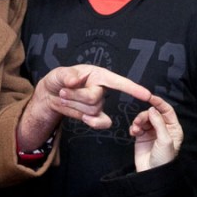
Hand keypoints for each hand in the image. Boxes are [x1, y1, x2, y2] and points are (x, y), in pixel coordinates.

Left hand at [17, 64, 152, 150]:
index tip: (147, 95)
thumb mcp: (59, 73)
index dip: (133, 88)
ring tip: (64, 97)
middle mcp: (101, 88)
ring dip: (74, 105)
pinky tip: (85, 119)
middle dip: (75, 96)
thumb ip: (67, 75)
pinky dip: (94, 123)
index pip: (118, 82)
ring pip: (92, 110)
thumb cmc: (57, 79)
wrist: (49, 95)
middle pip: (95, 98)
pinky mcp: (94, 115)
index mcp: (98, 74)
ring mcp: (99, 103)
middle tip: (62, 91)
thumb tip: (75, 81)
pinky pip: (102, 123)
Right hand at [129, 96, 183, 170]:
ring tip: (136, 129)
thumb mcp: (164, 139)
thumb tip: (152, 109)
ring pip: (143, 119)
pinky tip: (133, 133)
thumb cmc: (163, 159)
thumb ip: (158, 122)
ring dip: (138, 121)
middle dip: (145, 115)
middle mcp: (163, 128)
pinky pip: (136, 126)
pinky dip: (134, 127)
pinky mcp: (141, 136)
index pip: (167, 110)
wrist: (152, 173)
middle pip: (152, 113)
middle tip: (140, 122)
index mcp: (173, 128)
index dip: (158, 103)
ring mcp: (152, 132)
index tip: (149, 97)